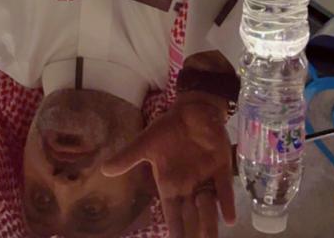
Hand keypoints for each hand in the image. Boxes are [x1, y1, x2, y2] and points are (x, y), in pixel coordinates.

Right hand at [102, 93, 235, 237]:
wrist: (191, 109)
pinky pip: (224, 189)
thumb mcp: (146, 142)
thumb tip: (104, 169)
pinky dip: (227, 203)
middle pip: (191, 215)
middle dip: (193, 233)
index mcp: (170, 183)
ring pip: (208, 207)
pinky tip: (229, 219)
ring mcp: (206, 178)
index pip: (171, 212)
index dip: (174, 230)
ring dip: (209, 224)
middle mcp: (189, 186)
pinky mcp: (221, 167)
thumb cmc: (168, 128)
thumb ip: (128, 157)